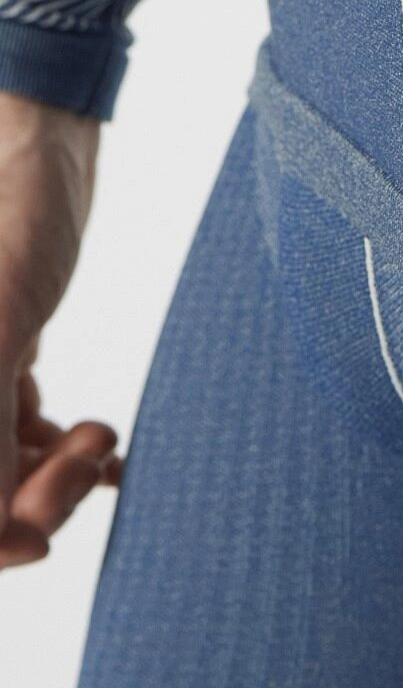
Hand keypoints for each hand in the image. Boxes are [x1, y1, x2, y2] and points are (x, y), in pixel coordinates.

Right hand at [0, 91, 120, 568]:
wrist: (35, 151)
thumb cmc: (8, 222)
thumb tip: (7, 536)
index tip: (45, 537)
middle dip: (29, 498)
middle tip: (89, 457)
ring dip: (52, 472)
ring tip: (103, 437)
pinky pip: (17, 434)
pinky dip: (61, 447)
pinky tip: (108, 452)